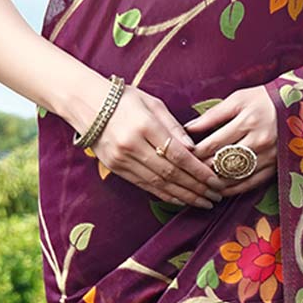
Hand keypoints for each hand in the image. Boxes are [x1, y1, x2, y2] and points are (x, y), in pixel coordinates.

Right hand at [83, 80, 218, 207]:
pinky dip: (165, 194)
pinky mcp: (115, 168)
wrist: (85, 104)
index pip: (178, 155)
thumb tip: (194, 149)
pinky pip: (145, 186)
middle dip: (196, 187)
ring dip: (184, 196)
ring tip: (204, 202)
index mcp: (145, 126)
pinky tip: (181, 200)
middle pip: (171, 173)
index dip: (199, 171)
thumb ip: (174, 126)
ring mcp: (122, 159)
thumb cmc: (124, 99)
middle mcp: (132, 145)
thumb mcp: (152, 103)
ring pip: (159, 183)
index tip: (216, 180)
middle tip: (216, 196)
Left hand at [182, 84, 276, 195]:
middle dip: (202, 169)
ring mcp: (269, 156)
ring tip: (200, 183)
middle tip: (187, 173)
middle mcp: (259, 141)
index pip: (213, 143)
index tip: (183, 156)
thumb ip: (212, 115)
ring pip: (236, 176)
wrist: (297, 105)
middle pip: (223, 162)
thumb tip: (188, 128)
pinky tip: (220, 190)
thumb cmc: (263, 99)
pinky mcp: (275, 166)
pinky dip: (234, 189)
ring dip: (216, 182)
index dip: (195, 153)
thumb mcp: (238, 99)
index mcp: (247, 122)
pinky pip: (251, 183)